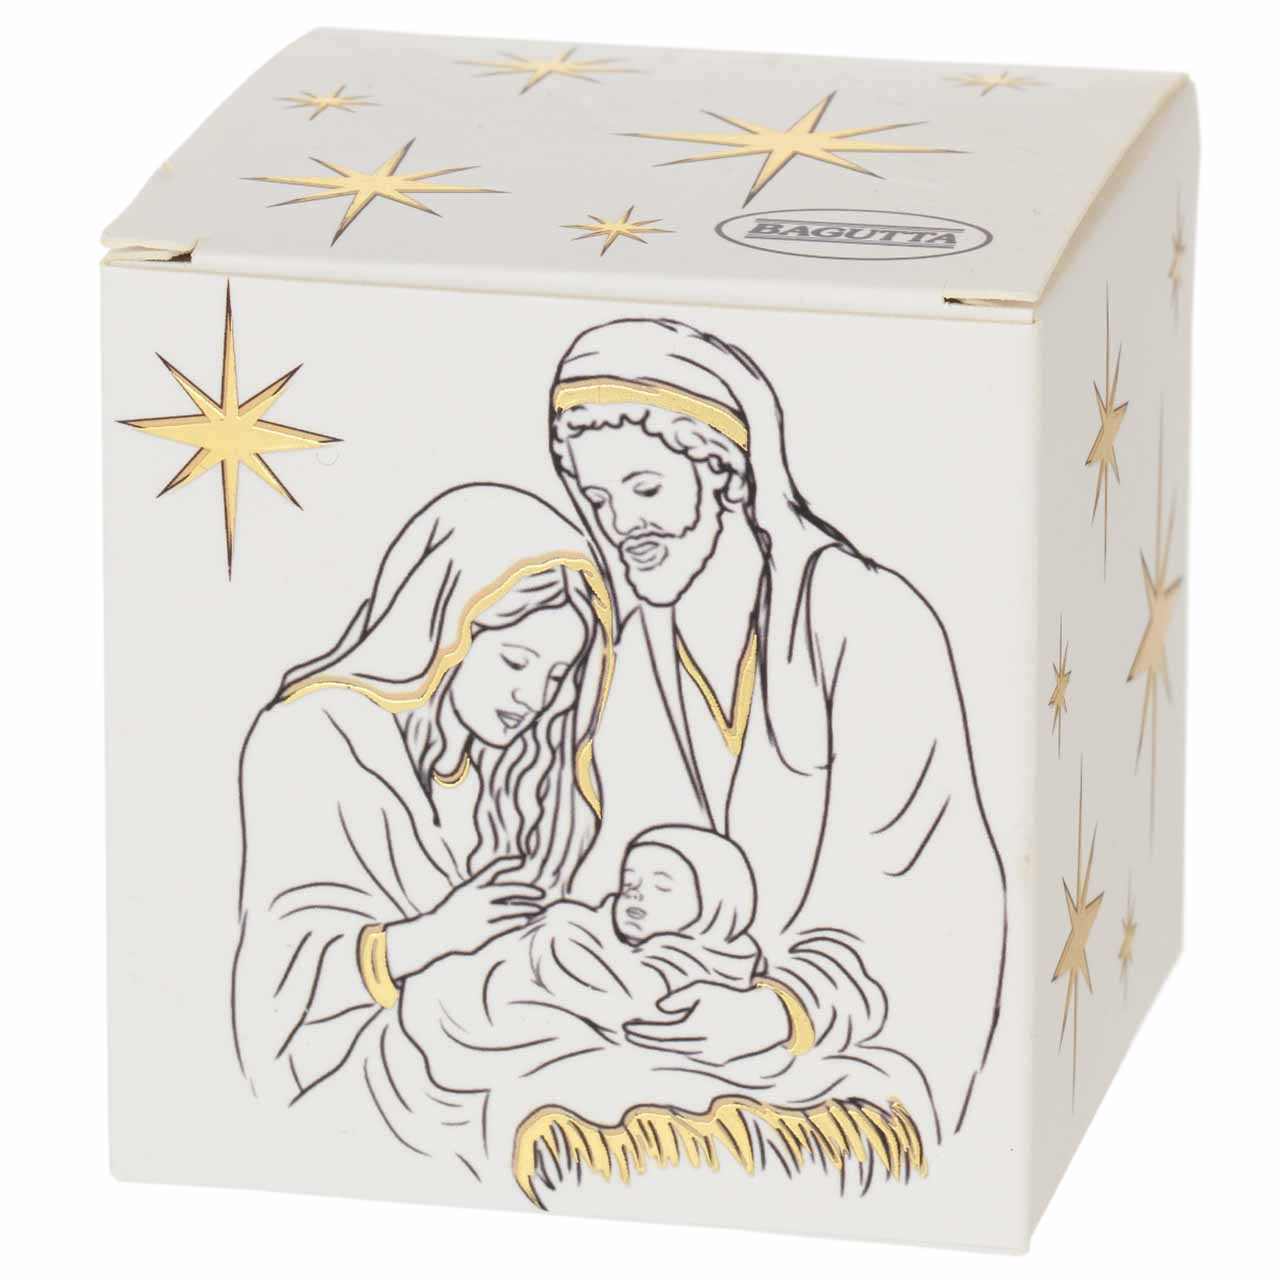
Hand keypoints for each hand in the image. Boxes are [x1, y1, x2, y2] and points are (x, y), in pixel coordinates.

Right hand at [385, 857, 541, 977]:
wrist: (434, 932)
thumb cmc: (452, 912)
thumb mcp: (464, 893)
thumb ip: (482, 888)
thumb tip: (505, 888)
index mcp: (472, 885)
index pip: (494, 867)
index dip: (509, 862)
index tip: (522, 859)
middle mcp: (479, 897)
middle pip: (509, 889)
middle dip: (528, 890)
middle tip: (541, 893)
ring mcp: (482, 915)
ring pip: (512, 909)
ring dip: (527, 908)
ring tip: (538, 909)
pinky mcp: (484, 931)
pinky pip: (507, 925)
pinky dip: (518, 921)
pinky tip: (525, 920)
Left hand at [622, 981, 790, 1066]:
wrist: (765, 1018)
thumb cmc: (732, 999)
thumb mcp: (704, 990)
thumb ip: (679, 999)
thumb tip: (658, 1009)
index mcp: (697, 1028)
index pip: (661, 1034)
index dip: (642, 1032)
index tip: (627, 1028)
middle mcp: (702, 1047)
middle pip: (665, 1046)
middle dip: (645, 1040)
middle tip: (627, 1034)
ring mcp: (710, 1057)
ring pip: (677, 1053)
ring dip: (659, 1046)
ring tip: (642, 1038)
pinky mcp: (718, 1061)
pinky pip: (690, 1055)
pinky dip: (676, 1049)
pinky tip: (665, 1043)